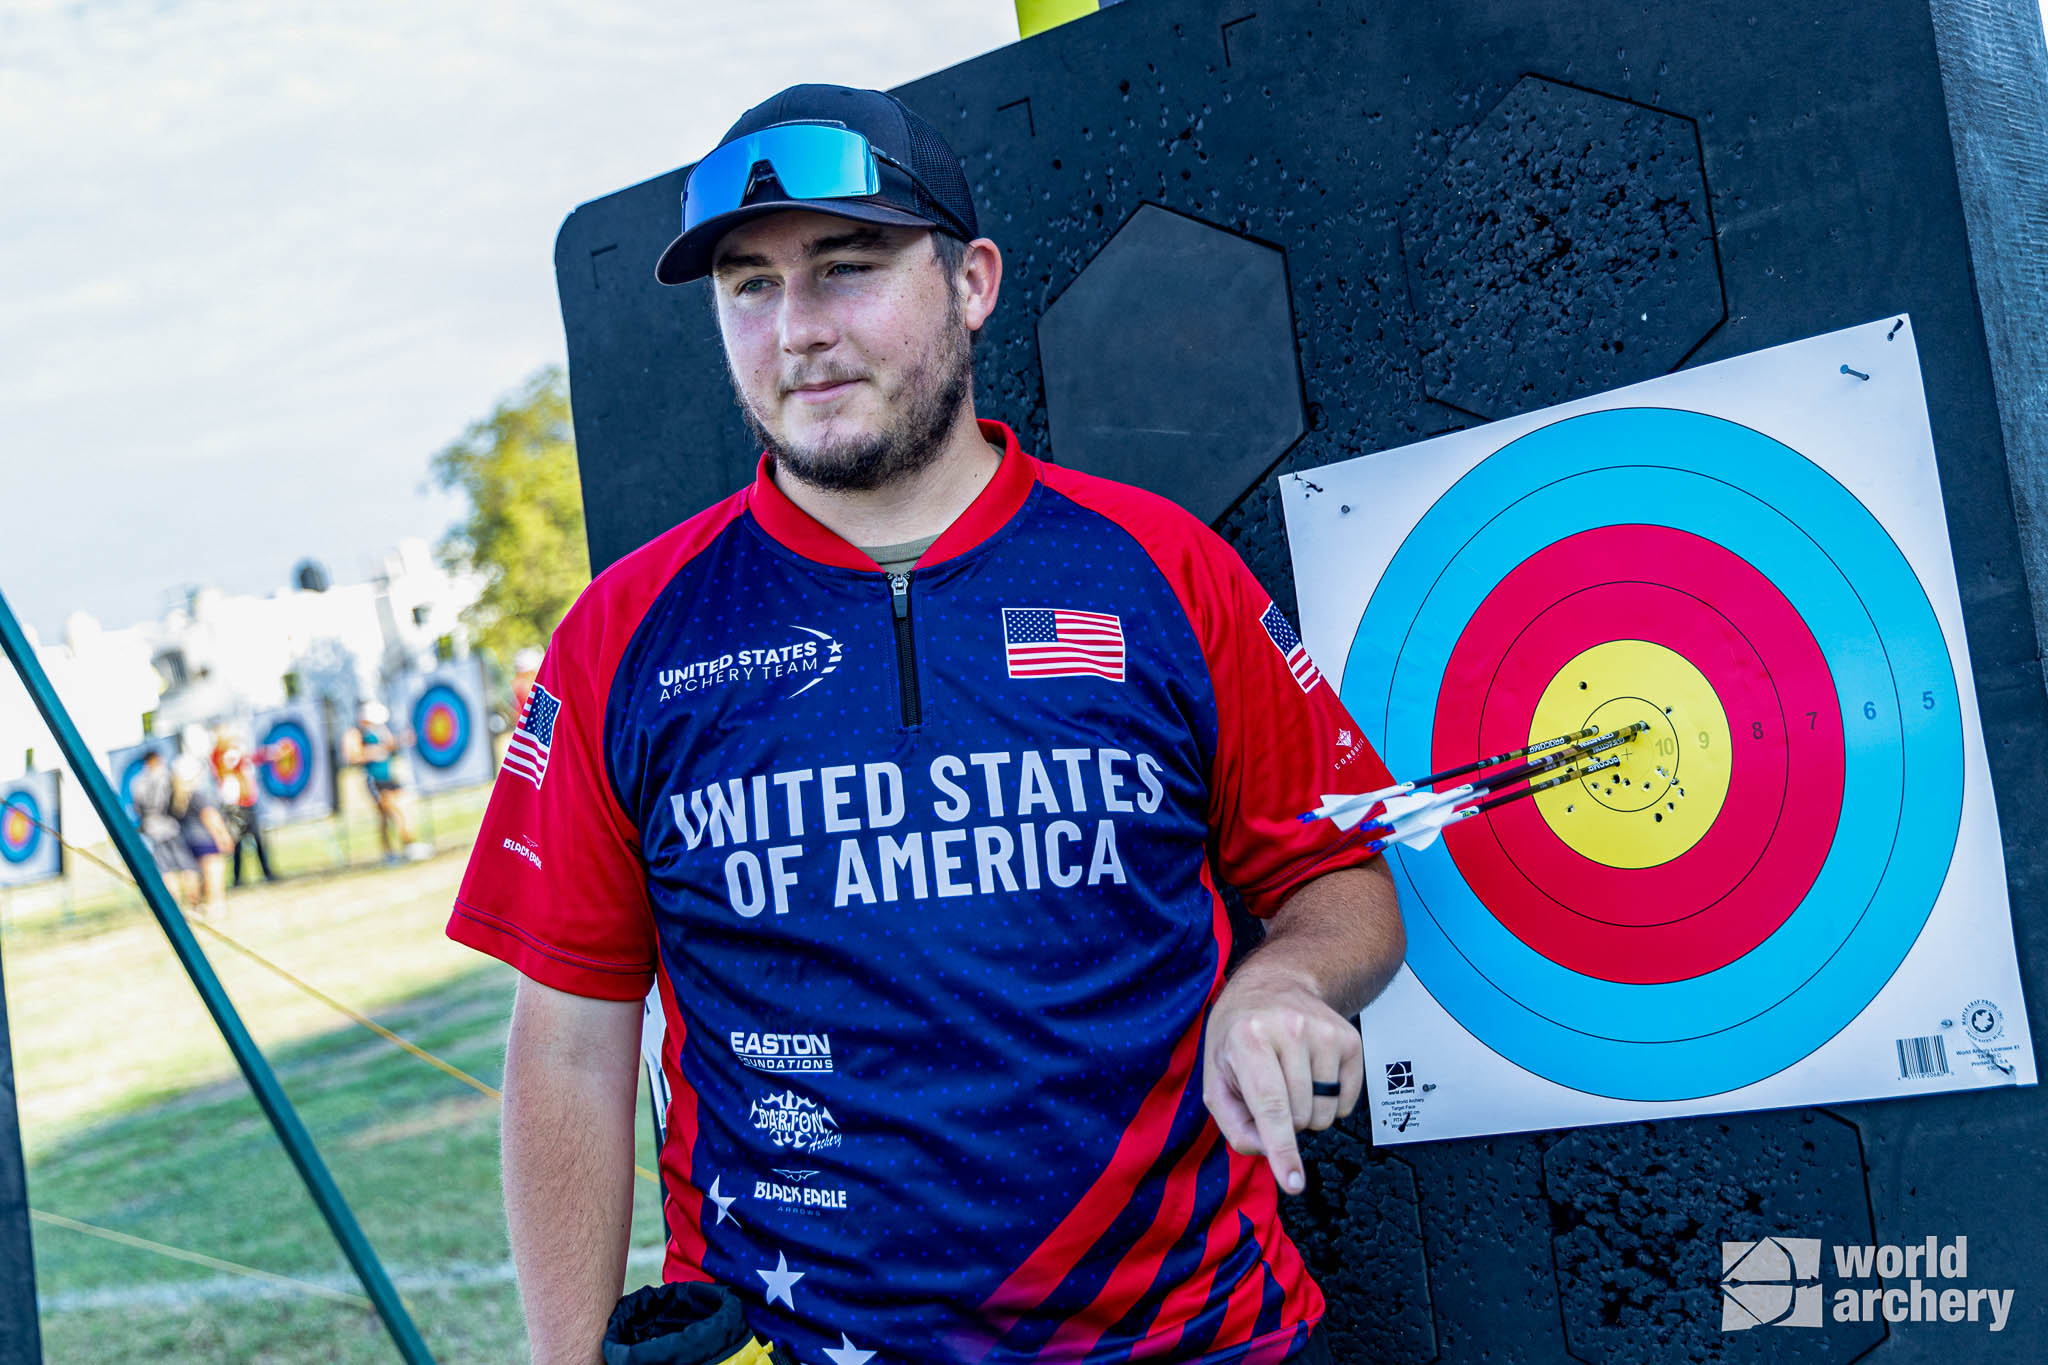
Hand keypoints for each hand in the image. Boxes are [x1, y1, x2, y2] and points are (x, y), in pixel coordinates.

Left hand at [1201, 960, 1362, 1193]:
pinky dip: (1329, 1103)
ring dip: (1307, 1113)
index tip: (1294, 1183)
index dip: (1282, 1149)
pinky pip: (1347, 1103)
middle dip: (1284, 1121)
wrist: (1274, 985)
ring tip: (1289, 1080)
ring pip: (1326, 1114)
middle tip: (1270, 1090)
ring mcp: (1324, 1032)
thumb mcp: (1216, 1076)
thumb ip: (1233, 1123)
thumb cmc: (1238, 1037)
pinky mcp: (1350, 1038)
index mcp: (1248, 1038)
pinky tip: (1311, 1075)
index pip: (1270, 1106)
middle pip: (1300, 1117)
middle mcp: (1289, 1030)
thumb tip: (1269, 1152)